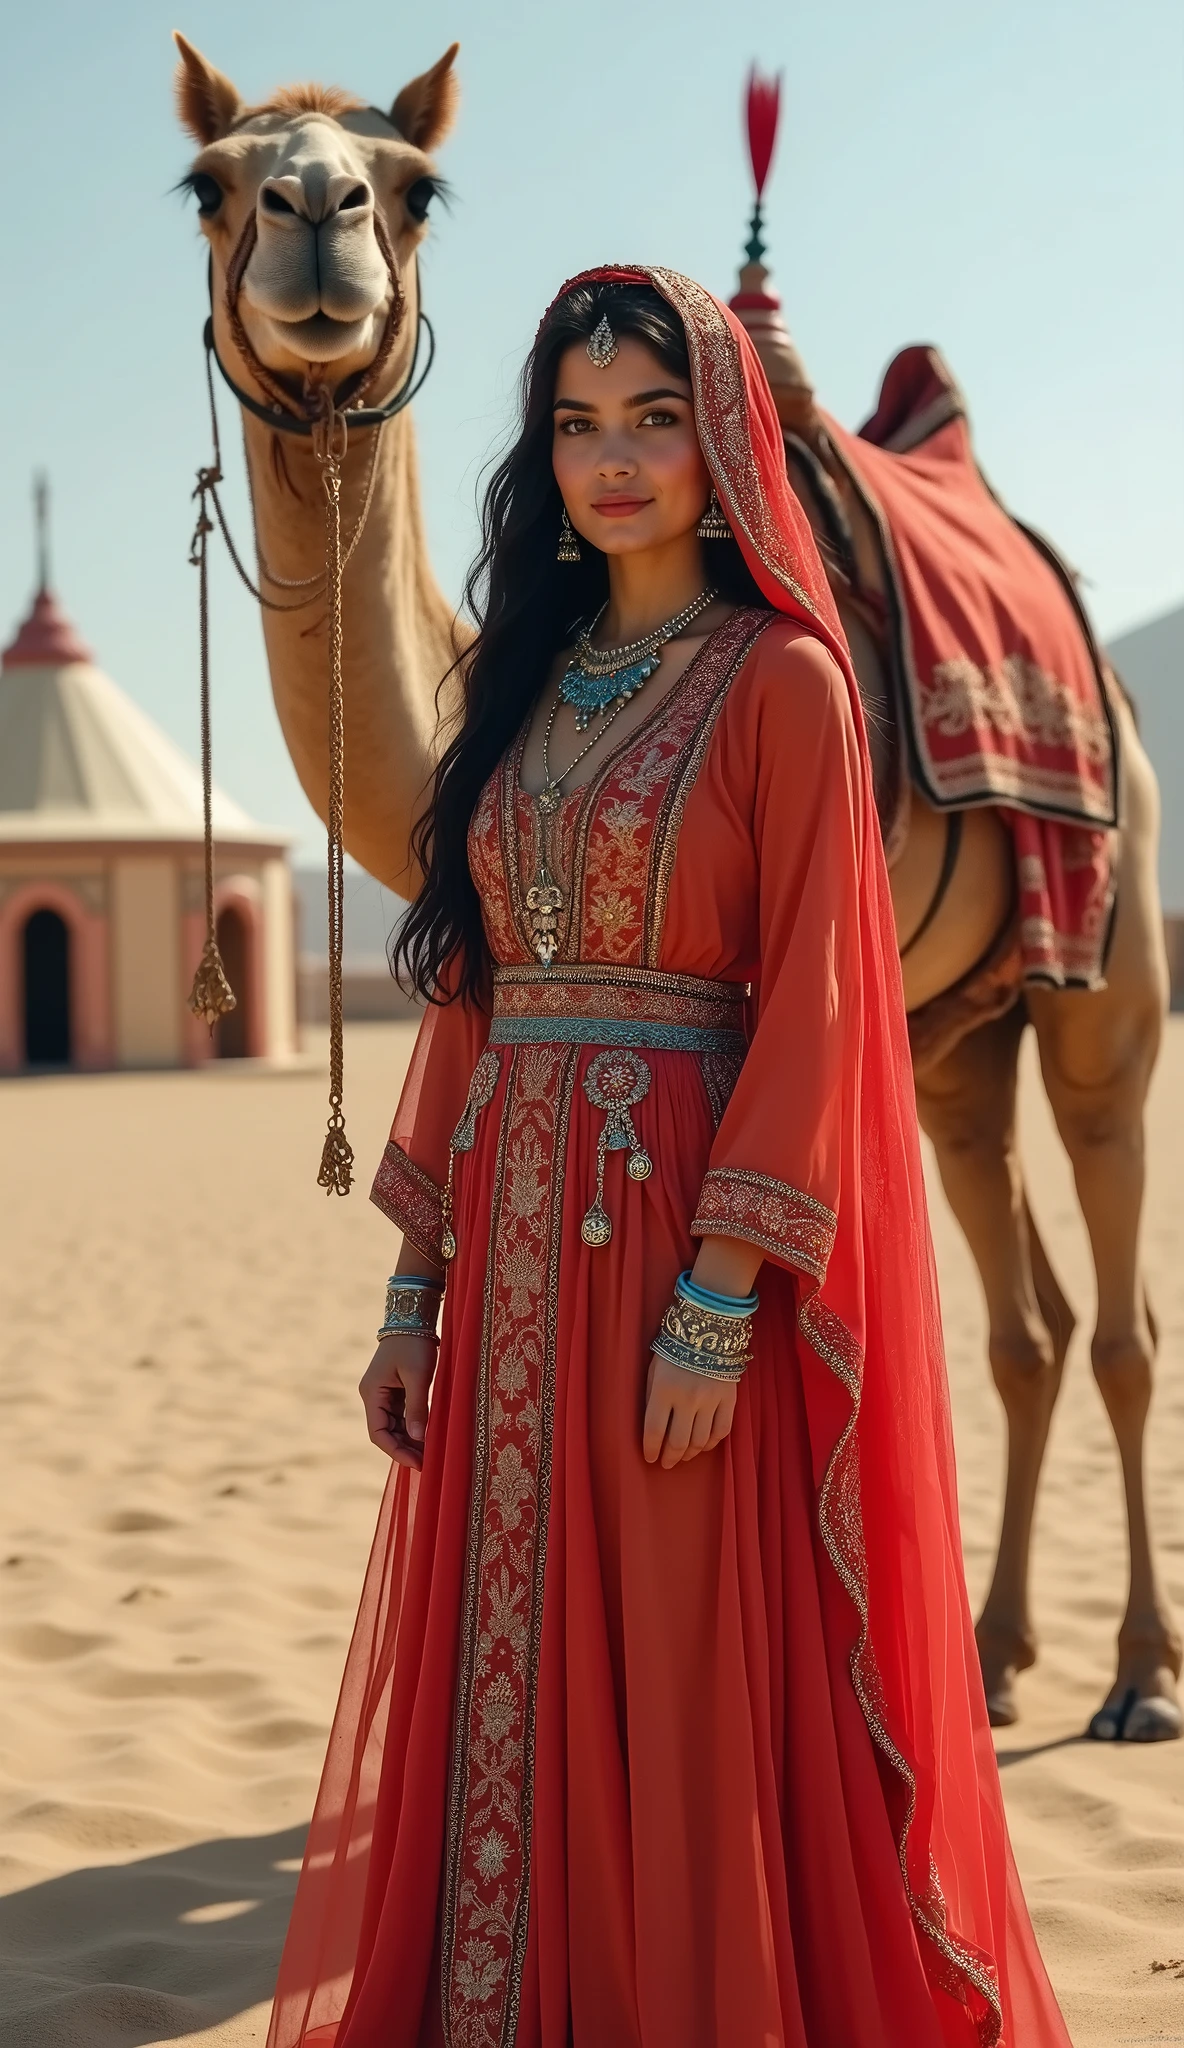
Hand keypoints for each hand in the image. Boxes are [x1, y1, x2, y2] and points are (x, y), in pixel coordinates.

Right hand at [359, 1333, 437, 1467]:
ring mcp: (383, 1394)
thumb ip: (417, 1408)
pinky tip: (427, 1436)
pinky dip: (412, 1427)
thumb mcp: (418, 1376)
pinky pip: (401, 1416)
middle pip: (385, 1432)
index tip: (417, 1463)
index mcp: (372, 1393)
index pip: (378, 1433)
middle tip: (428, 1462)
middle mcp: (374, 1396)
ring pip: (394, 1426)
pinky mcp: (395, 1390)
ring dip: (409, 1440)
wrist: (413, 1318)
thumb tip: (419, 1438)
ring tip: (430, 1453)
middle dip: (404, 1448)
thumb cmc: (414, 1344)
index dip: (396, 1451)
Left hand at [642, 1350, 737, 1470]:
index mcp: (663, 1390)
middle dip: (670, 1457)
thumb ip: (652, 1399)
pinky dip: (711, 1443)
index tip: (650, 1458)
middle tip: (666, 1463)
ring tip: (683, 1456)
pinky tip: (703, 1445)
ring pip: (700, 1441)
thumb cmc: (673, 1351)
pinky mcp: (728, 1399)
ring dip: (690, 1454)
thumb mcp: (653, 1371)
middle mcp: (687, 1398)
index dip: (651, 1450)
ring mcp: (710, 1400)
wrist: (708, 1330)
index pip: (654, 1431)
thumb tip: (653, 1430)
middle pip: (678, 1442)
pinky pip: (722, 1431)